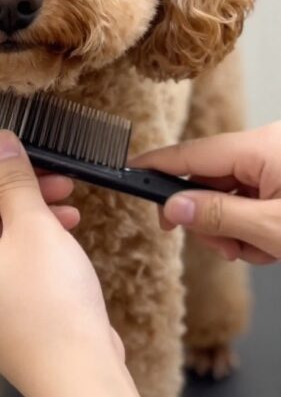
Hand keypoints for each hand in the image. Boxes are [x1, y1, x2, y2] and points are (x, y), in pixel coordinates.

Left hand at [0, 131, 121, 396]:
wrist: (78, 378)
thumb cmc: (53, 305)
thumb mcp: (34, 226)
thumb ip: (13, 179)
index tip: (19, 141)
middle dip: (16, 187)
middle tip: (55, 173)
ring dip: (28, 212)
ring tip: (68, 202)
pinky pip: (4, 261)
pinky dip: (31, 241)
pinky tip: (65, 230)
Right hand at [134, 122, 280, 263]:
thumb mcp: (272, 227)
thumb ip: (220, 215)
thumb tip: (174, 207)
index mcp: (260, 146)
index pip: (193, 152)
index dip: (157, 165)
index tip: (130, 173)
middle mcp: (265, 147)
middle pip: (210, 180)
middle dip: (211, 220)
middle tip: (225, 249)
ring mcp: (275, 162)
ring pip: (229, 194)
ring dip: (234, 230)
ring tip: (261, 250)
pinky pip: (249, 199)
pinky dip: (252, 226)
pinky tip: (270, 244)